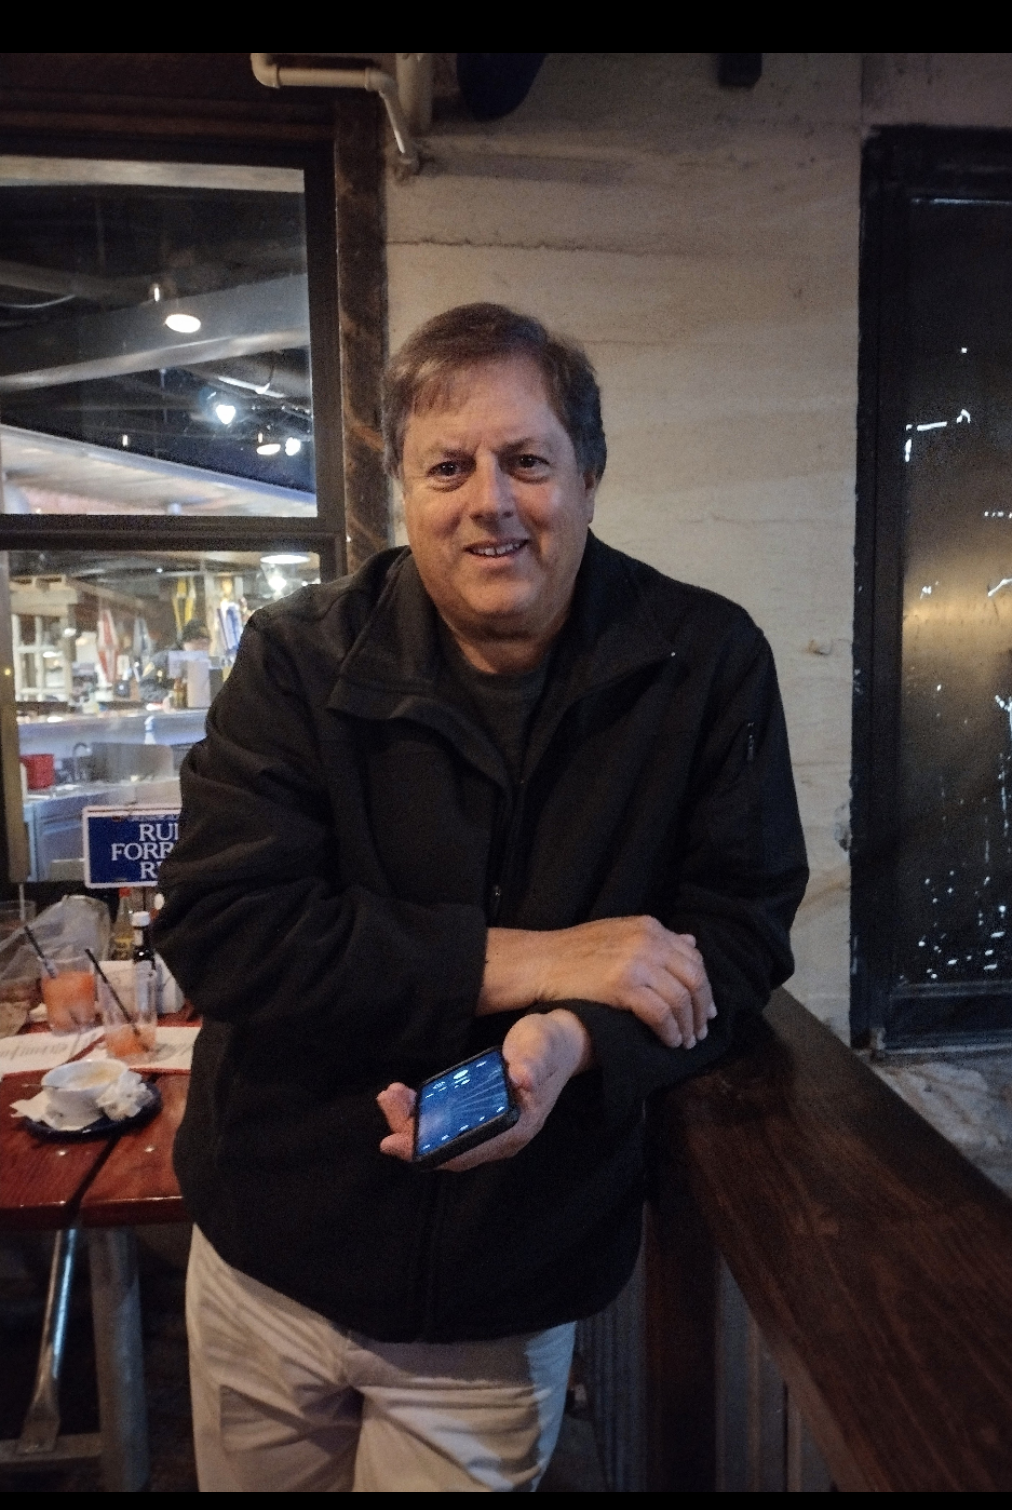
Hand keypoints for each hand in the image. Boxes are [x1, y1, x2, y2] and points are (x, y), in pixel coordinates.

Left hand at [377, 1009, 591, 1171]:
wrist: (563, 1042)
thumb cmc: (549, 1043)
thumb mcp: (542, 1045)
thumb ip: (533, 1061)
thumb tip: (523, 1078)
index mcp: (516, 1128)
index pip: (464, 1151)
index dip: (427, 1149)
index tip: (393, 1139)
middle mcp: (502, 1139)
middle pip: (447, 1150)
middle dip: (411, 1131)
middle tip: (388, 1099)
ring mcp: (492, 1131)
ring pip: (444, 1141)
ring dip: (414, 1123)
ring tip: (392, 1096)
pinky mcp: (483, 1118)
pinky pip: (448, 1128)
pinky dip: (424, 1116)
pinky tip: (408, 1098)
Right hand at [480, 917, 715, 1049]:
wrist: (542, 961)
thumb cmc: (575, 951)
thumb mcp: (620, 934)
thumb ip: (655, 940)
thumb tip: (691, 942)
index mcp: (649, 927)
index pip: (693, 958)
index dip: (705, 987)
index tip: (706, 1009)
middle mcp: (648, 940)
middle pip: (693, 979)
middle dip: (701, 1009)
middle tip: (701, 1031)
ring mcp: (637, 962)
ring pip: (680, 998)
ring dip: (688, 1025)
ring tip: (686, 1042)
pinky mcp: (623, 985)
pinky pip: (660, 1013)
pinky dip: (669, 1031)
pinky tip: (669, 1042)